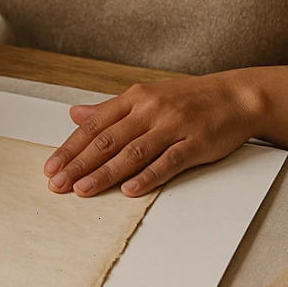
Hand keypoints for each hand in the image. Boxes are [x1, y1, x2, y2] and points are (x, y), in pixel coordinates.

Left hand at [42, 75, 260, 197]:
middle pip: (108, 140)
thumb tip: (75, 114)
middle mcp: (150, 109)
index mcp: (134, 98)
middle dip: (79, 164)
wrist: (236, 96)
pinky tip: (130, 189)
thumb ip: (109, 109)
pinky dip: (148, 175)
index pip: (95, 125)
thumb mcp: (146, 96)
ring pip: (133, 152)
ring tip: (83, 190)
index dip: (71, 147)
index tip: (51, 167)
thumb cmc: (189, 99)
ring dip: (106, 173)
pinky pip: (168, 160)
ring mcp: (173, 125)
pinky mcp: (195, 142)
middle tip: (57, 184)